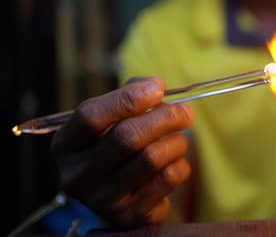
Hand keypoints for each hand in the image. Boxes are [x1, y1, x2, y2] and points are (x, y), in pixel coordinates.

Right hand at [51, 77, 193, 226]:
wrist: (121, 197)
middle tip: (185, 112)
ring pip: (151, 158)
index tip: (158, 88)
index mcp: (66, 145)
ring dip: (176, 142)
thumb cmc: (117, 148)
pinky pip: (167, 179)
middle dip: (165, 118)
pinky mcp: (129, 214)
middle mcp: (76, 175)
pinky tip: (174, 162)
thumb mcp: (112, 120)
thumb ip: (130, 95)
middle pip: (127, 137)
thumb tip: (154, 86)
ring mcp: (101, 199)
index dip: (127, 99)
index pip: (91, 116)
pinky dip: (180, 165)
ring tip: (178, 139)